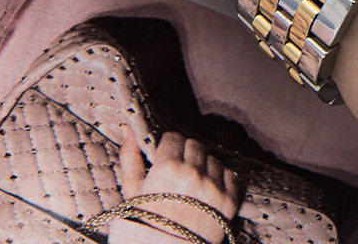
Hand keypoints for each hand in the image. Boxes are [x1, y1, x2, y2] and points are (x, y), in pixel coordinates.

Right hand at [111, 128, 239, 243]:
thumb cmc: (139, 230)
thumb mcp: (131, 194)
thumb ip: (130, 158)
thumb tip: (127, 127)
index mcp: (167, 169)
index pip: (174, 138)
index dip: (168, 148)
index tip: (164, 158)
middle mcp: (194, 174)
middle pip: (195, 145)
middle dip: (185, 155)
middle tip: (177, 172)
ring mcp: (214, 188)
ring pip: (213, 159)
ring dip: (203, 167)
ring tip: (190, 186)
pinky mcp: (229, 203)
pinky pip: (230, 176)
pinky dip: (220, 180)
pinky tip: (206, 191)